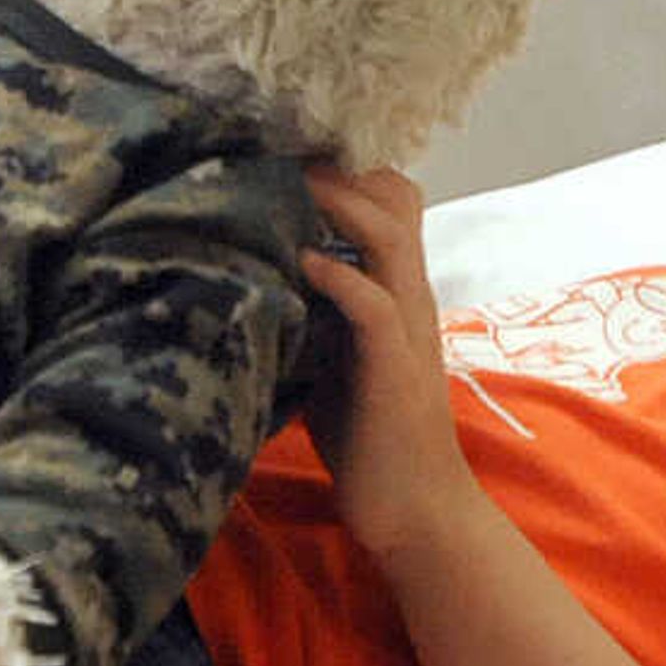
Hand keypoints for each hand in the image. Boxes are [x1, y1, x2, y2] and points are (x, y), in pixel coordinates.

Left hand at [297, 163, 479, 563]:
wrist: (416, 513)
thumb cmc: (368, 436)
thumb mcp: (332, 357)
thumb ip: (311, 313)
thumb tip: (250, 272)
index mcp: (395, 292)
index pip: (389, 201)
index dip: (343, 171)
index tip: (284, 152)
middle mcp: (409, 298)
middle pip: (396, 197)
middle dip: (338, 170)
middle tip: (280, 157)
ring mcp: (408, 330)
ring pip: (391, 235)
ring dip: (340, 204)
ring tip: (292, 185)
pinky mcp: (395, 369)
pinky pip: (377, 305)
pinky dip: (342, 276)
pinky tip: (304, 261)